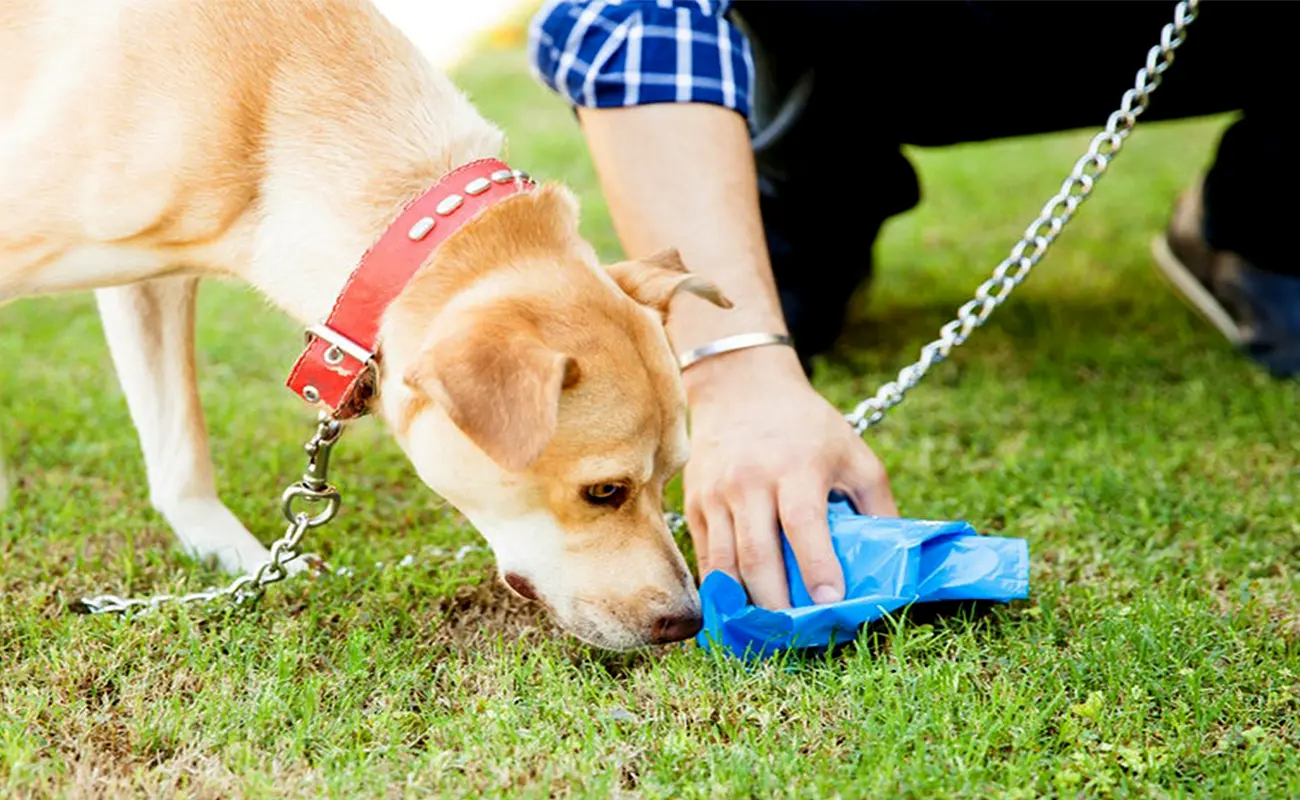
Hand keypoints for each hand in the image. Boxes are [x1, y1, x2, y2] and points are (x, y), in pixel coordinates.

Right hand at [681, 346, 898, 609]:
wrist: (741, 389)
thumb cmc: (808, 427)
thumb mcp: (854, 454)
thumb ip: (877, 505)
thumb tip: (894, 562)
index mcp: (797, 467)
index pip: (803, 523)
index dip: (816, 565)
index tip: (830, 602)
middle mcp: (751, 481)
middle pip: (757, 553)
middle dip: (776, 601)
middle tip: (795, 635)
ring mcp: (717, 494)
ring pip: (725, 562)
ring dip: (744, 604)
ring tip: (766, 634)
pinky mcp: (696, 504)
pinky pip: (706, 557)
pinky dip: (721, 590)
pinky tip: (739, 612)